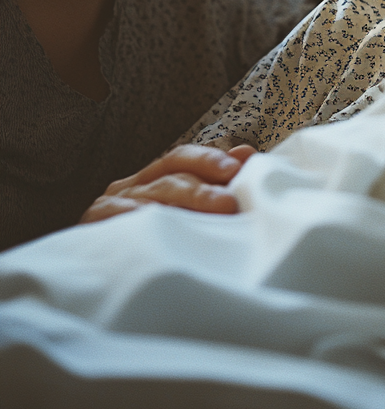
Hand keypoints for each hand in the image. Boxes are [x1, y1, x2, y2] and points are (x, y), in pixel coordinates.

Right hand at [80, 144, 257, 223]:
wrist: (103, 274)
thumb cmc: (160, 237)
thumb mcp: (191, 208)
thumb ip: (218, 180)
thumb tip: (246, 154)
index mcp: (158, 176)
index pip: (182, 158)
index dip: (208, 159)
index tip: (235, 168)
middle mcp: (137, 184)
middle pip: (171, 177)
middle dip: (202, 190)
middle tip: (228, 203)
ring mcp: (115, 202)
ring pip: (150, 195)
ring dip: (180, 203)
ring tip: (208, 213)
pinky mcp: (94, 223)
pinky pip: (114, 214)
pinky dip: (135, 214)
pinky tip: (154, 219)